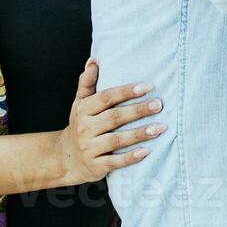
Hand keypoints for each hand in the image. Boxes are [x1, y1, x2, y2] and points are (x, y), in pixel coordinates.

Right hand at [58, 60, 165, 183]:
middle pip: (114, 118)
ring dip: (139, 134)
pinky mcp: (95, 166)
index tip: (148, 87)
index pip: (106, 97)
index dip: (127, 91)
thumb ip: (87, 82)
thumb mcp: (80, 103)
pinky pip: (114, 162)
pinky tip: (147, 151)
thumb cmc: (80, 125)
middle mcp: (85, 128)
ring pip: (117, 140)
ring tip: (160, 127)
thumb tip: (93, 60)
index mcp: (84, 110)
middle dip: (138, 111)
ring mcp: (90, 148)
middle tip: (158, 105)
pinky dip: (130, 158)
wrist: (65, 158)